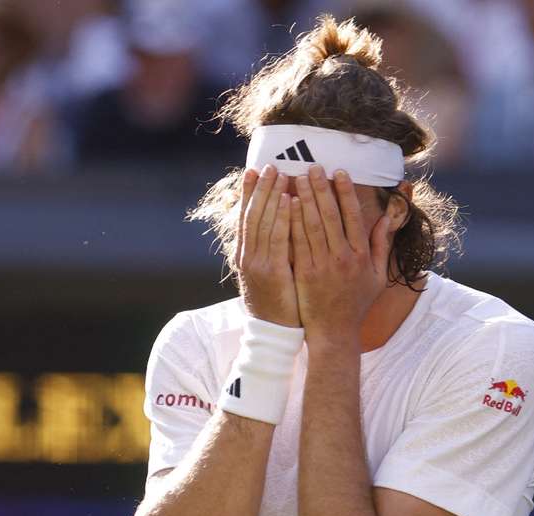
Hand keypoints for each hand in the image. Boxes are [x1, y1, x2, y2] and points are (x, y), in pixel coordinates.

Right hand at [237, 164, 298, 326]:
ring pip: (263, 222)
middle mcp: (247, 256)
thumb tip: (277, 222)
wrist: (274, 332)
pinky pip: (278, 238)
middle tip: (269, 165)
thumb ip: (269, 248)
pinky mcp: (272, 272)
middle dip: (260, 188)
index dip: (248, 193)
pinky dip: (282, 217)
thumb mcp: (266, 272)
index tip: (253, 171)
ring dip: (271, 196)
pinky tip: (290, 200)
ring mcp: (257, 264)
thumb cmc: (276, 301)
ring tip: (280, 174)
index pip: (245, 217)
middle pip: (252, 214)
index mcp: (244, 255)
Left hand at [289, 166, 390, 341]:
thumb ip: (382, 244)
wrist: (335, 332)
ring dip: (305, 198)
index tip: (338, 172)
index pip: (353, 216)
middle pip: (330, 215)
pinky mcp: (305, 273)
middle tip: (312, 166)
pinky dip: (292, 220)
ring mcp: (323, 266)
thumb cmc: (356, 302)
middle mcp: (343, 258)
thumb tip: (388, 216)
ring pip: (312, 225)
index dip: (345, 192)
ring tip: (297, 177)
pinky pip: (297, 241)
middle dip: (321, 188)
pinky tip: (287, 203)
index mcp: (361, 255)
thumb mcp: (377, 275)